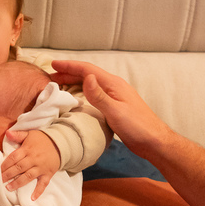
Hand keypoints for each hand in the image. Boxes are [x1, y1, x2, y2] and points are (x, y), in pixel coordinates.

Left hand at [1, 129, 59, 197]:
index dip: (5, 164)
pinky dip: (38, 191)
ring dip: (18, 183)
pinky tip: (32, 198)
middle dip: (8, 175)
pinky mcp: (48, 174)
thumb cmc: (42, 139)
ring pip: (28, 176)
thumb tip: (7, 133)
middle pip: (19, 168)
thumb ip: (18, 135)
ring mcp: (41, 167)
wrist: (60, 143)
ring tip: (8, 188)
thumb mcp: (30, 134)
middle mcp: (34, 159)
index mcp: (27, 149)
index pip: (14, 158)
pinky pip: (43, 184)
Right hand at [50, 60, 170, 157]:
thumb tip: (86, 77)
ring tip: (59, 86)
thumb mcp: (116, 112)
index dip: (69, 66)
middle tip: (50, 77)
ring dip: (74, 82)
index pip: (87, 70)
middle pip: (88, 75)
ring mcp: (114, 97)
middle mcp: (113, 87)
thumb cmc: (138, 127)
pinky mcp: (114, 107)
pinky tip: (76, 100)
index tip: (53, 65)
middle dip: (69, 73)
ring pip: (90, 84)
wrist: (154, 141)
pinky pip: (94, 95)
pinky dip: (81, 93)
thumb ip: (100, 96)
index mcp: (113, 84)